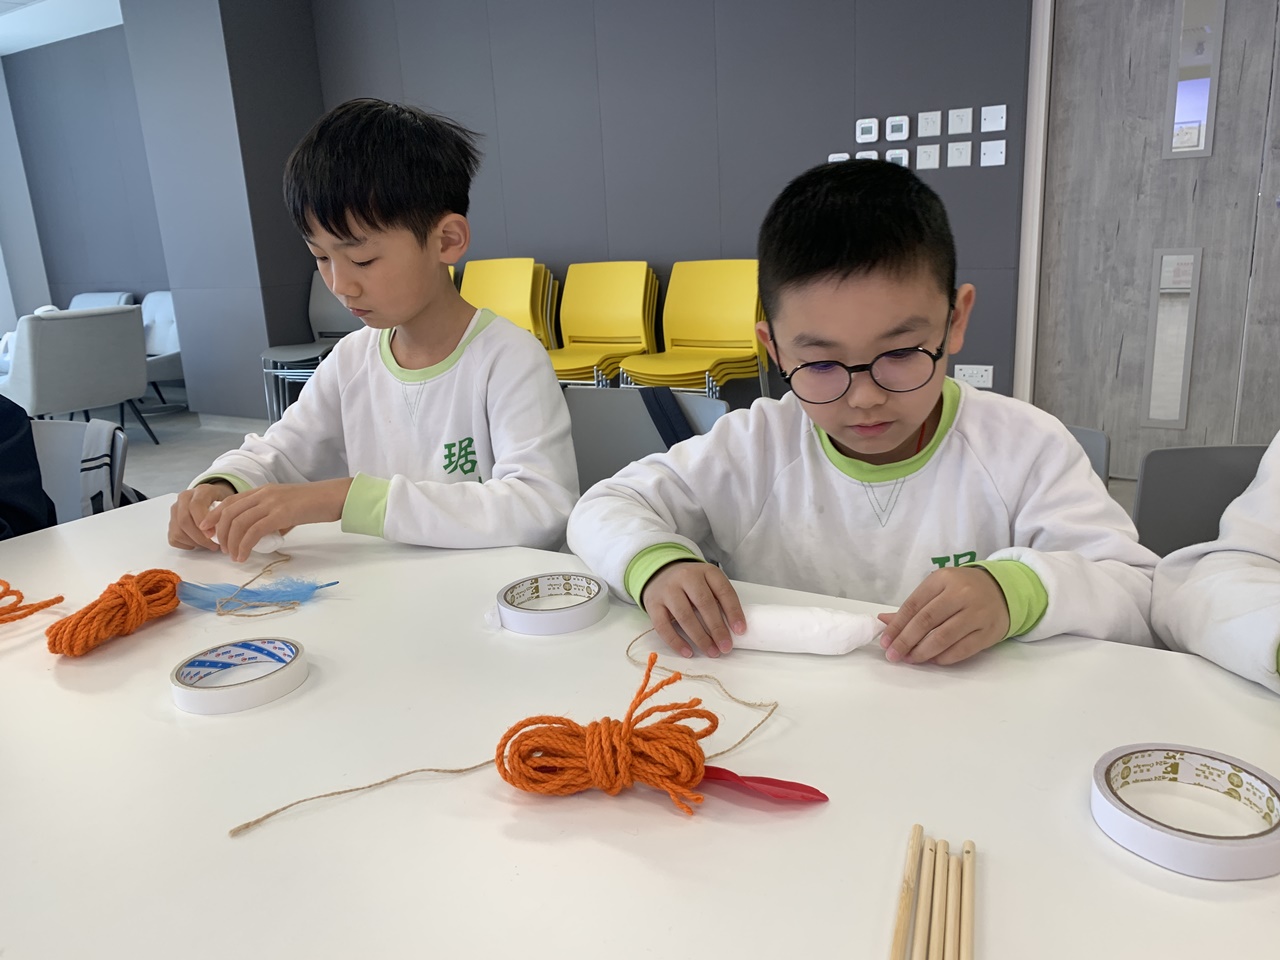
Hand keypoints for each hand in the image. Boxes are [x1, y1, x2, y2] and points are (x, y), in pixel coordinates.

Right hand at [168, 480, 235, 550]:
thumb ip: (224, 515)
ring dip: (194, 542)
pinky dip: (187, 544)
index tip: (212, 534)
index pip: (195, 505)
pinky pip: (174, 538)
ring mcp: (175, 510)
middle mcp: (184, 498)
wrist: (214, 500)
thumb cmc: (222, 504)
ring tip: (209, 545)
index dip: (202, 522)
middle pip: (184, 521)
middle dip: (199, 537)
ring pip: (178, 532)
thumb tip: (221, 533)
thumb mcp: (229, 504)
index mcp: (201, 491)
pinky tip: (199, 542)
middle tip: (214, 545)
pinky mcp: (171, 522)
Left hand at [199, 478, 352, 561]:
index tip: (207, 531)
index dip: (214, 516)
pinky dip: (244, 546)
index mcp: (263, 491)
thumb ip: (273, 518)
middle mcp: (263, 494)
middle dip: (219, 533)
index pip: (230, 501)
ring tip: (233, 555)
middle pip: (229, 513)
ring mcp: (271, 503)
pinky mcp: (280, 514)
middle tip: (221, 549)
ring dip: (231, 542)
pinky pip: (253, 531)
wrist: (334, 497)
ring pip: (238, 523)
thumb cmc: (315, 504)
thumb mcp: (288, 508)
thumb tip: (265, 535)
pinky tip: (243, 555)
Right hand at [641, 561, 745, 658]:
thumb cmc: (690, 584)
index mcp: (705, 571)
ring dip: (700, 637)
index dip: (733, 611)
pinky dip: (676, 642)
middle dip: (717, 628)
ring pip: (685, 616)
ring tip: (711, 652)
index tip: (740, 631)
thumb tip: (733, 630)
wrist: (659, 573)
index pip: (723, 591)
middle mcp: (686, 577)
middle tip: (726, 647)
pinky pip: (663, 626)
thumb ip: (719, 599)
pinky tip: (688, 652)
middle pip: (704, 603)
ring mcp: (667, 590)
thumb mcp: (707, 582)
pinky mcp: (653, 604)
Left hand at [877, 566, 1009, 665]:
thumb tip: (883, 621)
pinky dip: (944, 658)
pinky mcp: (989, 631)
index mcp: (943, 579)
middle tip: (893, 655)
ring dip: (922, 652)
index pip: (913, 604)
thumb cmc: (963, 590)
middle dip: (905, 641)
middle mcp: (960, 593)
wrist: (1003, 590)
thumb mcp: (938, 589)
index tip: (885, 641)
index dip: (896, 625)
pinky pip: (962, 649)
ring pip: (943, 637)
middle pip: (926, 621)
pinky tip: (932, 660)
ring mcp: (977, 612)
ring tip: (910, 659)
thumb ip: (913, 606)